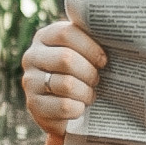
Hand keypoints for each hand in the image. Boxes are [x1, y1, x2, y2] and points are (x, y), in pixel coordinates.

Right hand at [18, 14, 105, 137]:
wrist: (66, 111)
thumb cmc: (82, 75)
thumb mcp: (83, 54)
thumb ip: (92, 41)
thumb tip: (115, 33)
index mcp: (45, 37)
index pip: (66, 33)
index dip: (90, 47)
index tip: (103, 60)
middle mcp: (32, 56)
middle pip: (66, 59)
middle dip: (89, 72)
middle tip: (97, 80)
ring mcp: (30, 81)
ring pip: (66, 84)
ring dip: (86, 92)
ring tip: (90, 95)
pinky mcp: (34, 105)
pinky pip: (64, 106)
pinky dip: (79, 108)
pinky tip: (80, 108)